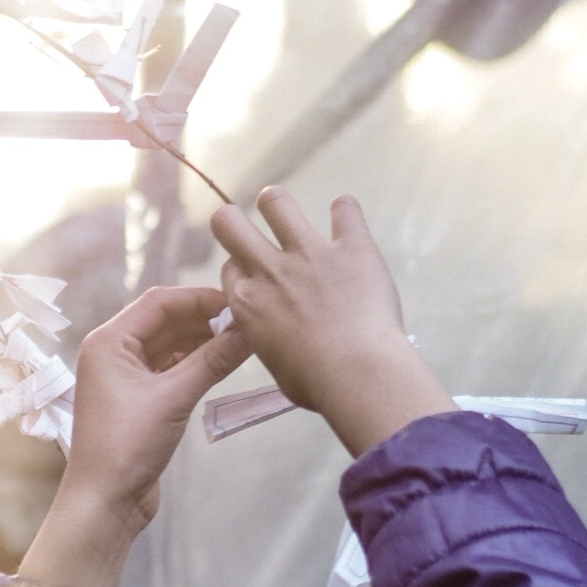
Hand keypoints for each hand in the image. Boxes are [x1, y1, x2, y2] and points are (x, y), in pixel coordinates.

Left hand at [18, 285, 248, 586]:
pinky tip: (223, 362)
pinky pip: (172, 367)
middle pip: (166, 320)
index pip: (159, 302)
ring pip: (171, 344)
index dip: (200, 298)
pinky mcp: (140, 398)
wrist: (105, 502)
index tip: (238, 302)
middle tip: (246, 320)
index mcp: (109, 341)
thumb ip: (213, 361)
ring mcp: (126, 376)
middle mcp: (114, 352)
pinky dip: (196, 362)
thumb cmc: (127, 446)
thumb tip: (250, 331)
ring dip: (203, 341)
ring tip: (242, 340)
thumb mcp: (174, 398)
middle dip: (204, 318)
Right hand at [210, 188, 454, 457]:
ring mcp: (309, 253)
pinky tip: (346, 213)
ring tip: (283, 210)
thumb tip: (282, 338)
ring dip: (277, 203)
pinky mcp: (351, 247)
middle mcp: (269, 270)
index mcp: (247, 303)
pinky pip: (345, 212)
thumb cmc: (314, 383)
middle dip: (233, 220)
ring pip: (276, 203)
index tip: (254, 277)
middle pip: (229, 223)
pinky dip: (345, 211)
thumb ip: (271, 338)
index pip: (229, 269)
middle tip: (250, 228)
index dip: (241, 269)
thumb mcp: (275, 364)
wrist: (357, 372)